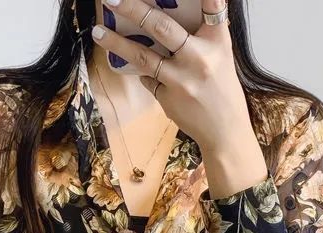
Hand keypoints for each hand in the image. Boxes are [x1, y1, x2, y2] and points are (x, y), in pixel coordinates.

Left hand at [91, 0, 267, 197]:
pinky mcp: (168, 98)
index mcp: (217, 41)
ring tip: (98, 33)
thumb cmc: (222, 89)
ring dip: (116, 43)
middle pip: (161, 27)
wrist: (225, 131)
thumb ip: (204, 32)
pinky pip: (148, 78)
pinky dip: (144, 72)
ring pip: (143, 56)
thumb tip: (169, 14)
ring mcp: (181, 80)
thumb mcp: (220, 54)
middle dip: (134, 9)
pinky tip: (142, 70)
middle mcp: (198, 57)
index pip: (211, 6)